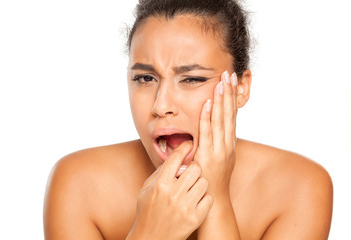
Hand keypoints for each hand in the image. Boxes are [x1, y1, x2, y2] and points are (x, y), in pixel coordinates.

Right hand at [127, 141, 212, 239]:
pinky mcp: (195, 218)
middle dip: (194, 167)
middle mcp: (173, 194)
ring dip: (200, 182)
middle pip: (195, 168)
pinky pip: (208, 198)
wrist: (151, 239)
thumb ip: (160, 172)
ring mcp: (186, 207)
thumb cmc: (148, 211)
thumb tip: (176, 156)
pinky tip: (196, 200)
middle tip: (190, 172)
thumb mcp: (146, 189)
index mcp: (160, 185)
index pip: (176, 158)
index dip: (184, 147)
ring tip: (193, 187)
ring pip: (204, 182)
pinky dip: (204, 197)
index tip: (189, 144)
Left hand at [194, 71, 237, 198]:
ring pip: (221, 120)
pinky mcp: (208, 155)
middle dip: (228, 93)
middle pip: (229, 114)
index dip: (231, 99)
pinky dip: (208, 118)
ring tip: (221, 82)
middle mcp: (226, 144)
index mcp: (228, 144)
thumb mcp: (215, 160)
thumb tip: (207, 130)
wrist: (212, 202)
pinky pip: (208, 133)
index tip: (230, 82)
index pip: (231, 116)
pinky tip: (208, 103)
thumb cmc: (210, 181)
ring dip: (221, 100)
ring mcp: (219, 149)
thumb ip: (212, 144)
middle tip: (229, 74)